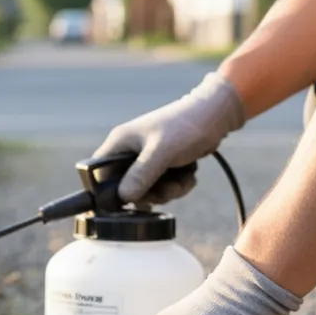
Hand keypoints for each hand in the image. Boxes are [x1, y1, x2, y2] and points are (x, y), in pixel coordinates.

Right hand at [94, 72, 247, 205]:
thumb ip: (141, 174)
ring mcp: (146, 159)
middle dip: (150, 193)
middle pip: (126, 188)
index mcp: (120, 143)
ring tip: (183, 179)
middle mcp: (129, 152)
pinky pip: (163, 186)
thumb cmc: (186, 126)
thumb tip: (123, 197)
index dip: (109, 191)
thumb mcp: (162, 151)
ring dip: (168, 191)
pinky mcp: (162, 165)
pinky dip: (177, 185)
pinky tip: (188, 175)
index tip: (131, 198)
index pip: (99, 174)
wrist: (216, 116)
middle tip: (167, 188)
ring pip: (147, 190)